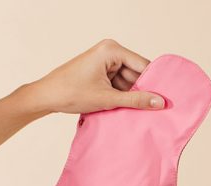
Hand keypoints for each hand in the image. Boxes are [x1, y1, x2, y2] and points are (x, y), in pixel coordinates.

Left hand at [17, 39, 165, 114]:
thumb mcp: (108, 99)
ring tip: (133, 110)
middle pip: (137, 73)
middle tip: (151, 110)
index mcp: (111, 50)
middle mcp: (110, 51)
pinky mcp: (101, 70)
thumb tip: (160, 102)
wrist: (45, 97)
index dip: (153, 83)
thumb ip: (136, 100)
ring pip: (129, 80)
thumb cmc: (70, 93)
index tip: (164, 100)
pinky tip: (123, 107)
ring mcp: (105, 60)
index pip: (143, 65)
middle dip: (141, 91)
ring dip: (131, 95)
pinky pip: (119, 83)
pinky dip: (122, 95)